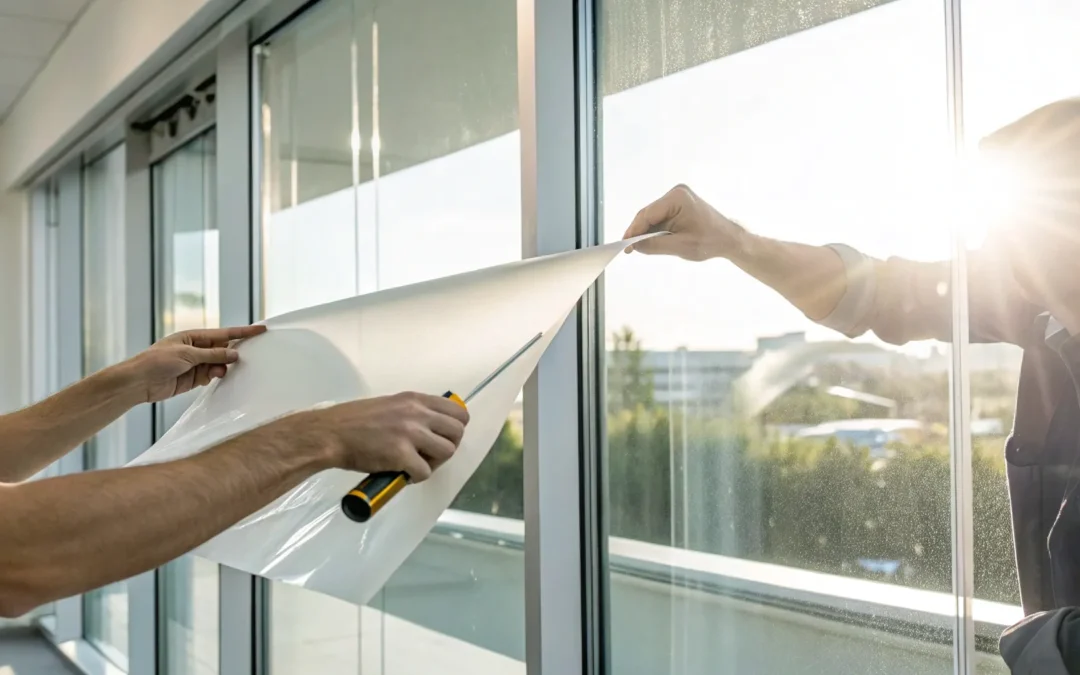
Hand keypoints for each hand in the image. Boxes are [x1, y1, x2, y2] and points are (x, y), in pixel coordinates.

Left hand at [125, 325, 267, 402]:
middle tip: (248, 357)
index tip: (260, 329)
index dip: (243, 332)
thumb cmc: (156, 361)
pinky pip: (212, 376)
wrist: (139, 382)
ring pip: (219, 364)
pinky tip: (216, 378)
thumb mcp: (187, 354)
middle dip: (233, 353)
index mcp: (193, 336)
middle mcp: (196, 349)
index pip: (223, 333)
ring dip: (222, 368)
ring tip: (219, 372)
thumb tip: (233, 355)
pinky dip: (216, 377)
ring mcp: (195, 364)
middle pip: (223, 349)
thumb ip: (212, 355)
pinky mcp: (193, 379)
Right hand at [297, 393, 469, 481]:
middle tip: (430, 454)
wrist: (330, 433)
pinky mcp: (401, 455)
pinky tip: (401, 473)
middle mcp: (417, 413)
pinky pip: (425, 472)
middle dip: (448, 446)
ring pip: (447, 452)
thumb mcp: (391, 405)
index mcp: (415, 399)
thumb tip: (432, 427)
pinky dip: (415, 477)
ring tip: (416, 464)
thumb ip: (413, 412)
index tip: (441, 437)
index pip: (457, 411)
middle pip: (457, 432)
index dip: (454, 428)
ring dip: (434, 463)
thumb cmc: (354, 421)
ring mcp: (411, 434)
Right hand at [623, 184, 745, 260]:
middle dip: (639, 232)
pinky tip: (653, 242)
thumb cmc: (710, 241)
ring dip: (647, 232)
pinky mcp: (678, 204)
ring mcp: (677, 198)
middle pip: (648, 214)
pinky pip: (660, 218)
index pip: (647, 214)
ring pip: (652, 217)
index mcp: (677, 198)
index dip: (634, 231)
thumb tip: (634, 246)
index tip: (624, 246)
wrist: (729, 239)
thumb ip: (654, 246)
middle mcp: (676, 193)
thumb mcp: (680, 246)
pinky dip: (655, 230)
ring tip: (641, 248)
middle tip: (629, 250)